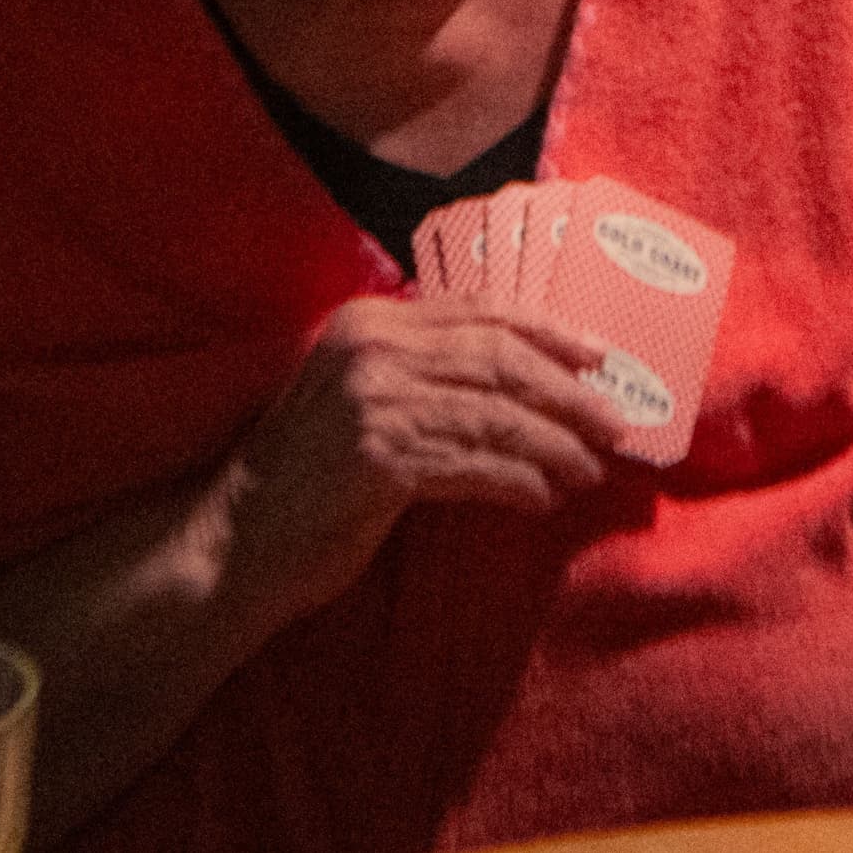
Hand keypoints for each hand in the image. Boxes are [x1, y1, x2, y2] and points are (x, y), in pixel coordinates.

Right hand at [214, 296, 625, 626]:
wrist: (238, 540)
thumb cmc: (311, 476)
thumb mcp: (363, 398)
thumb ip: (425, 372)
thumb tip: (527, 377)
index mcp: (370, 321)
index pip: (480, 311)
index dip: (548, 332)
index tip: (601, 358)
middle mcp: (371, 349)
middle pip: (498, 357)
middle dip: (567, 390)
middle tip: (614, 422)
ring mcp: (372, 402)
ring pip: (494, 414)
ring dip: (553, 444)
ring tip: (589, 469)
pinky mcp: (378, 459)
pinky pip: (473, 465)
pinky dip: (517, 482)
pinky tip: (542, 498)